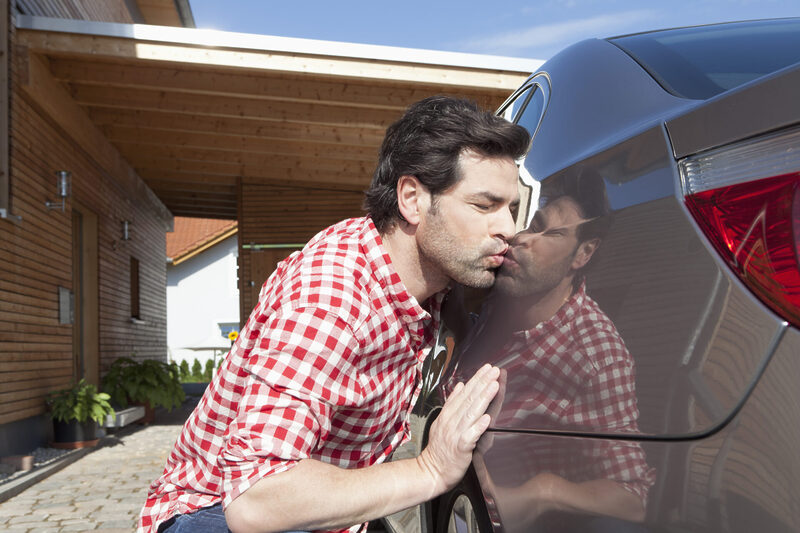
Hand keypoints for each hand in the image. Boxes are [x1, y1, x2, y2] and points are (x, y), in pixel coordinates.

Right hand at [416, 364, 499, 495]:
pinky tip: (487, 418)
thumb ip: (452, 403)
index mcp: (448, 414)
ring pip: (471, 413)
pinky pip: (470, 435)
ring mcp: (455, 434)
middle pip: (469, 399)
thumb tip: (460, 386)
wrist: (431, 472)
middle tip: (494, 370)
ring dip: (483, 398)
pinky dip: (478, 426)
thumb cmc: (439, 450)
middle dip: (483, 383)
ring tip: (494, 386)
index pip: (465, 392)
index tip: (487, 368)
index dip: (477, 379)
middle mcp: (451, 421)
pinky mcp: (460, 448)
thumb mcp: (442, 421)